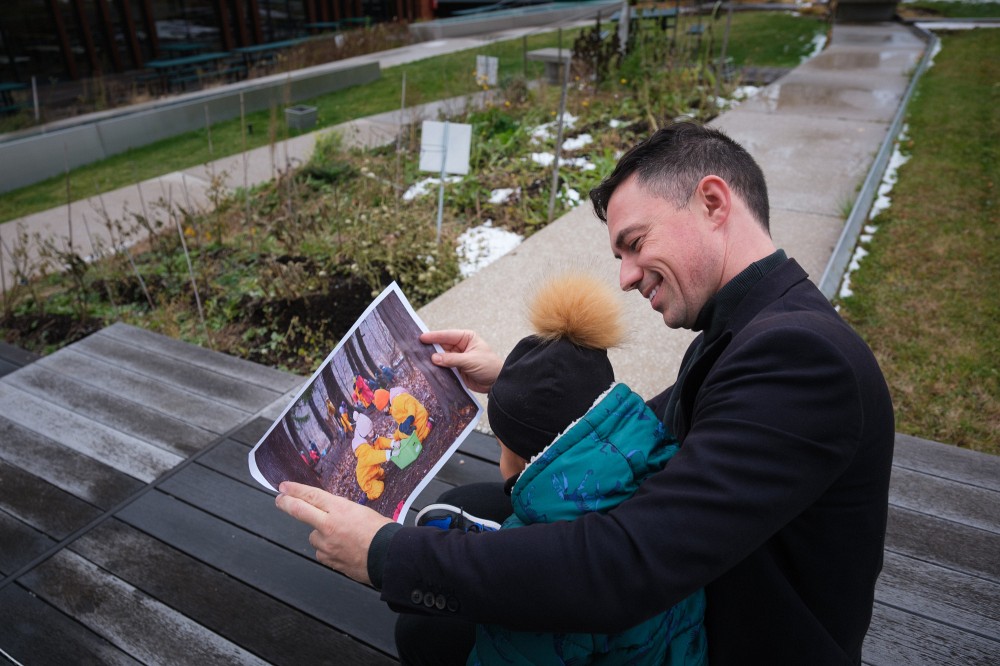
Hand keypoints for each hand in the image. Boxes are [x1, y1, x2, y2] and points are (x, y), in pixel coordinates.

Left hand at [275, 482, 391, 584]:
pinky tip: (342, 549)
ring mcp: (326, 544)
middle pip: (300, 511)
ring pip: (314, 536)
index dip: (295, 490)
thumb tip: (332, 512)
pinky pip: (322, 552)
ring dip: (320, 534)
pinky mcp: (328, 560)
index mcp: (340, 509)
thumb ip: (342, 511)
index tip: (284, 487)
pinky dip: (328, 550)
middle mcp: (329, 525)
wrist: (389, 557)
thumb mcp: (363, 512)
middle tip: (280, 499)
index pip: (311, 495)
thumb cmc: (383, 533)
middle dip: (286, 503)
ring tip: (341, 537)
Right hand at [420, 329, 503, 392]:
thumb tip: (434, 358)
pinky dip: (436, 369)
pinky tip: (427, 369)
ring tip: (418, 359)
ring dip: (432, 359)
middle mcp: (460, 346)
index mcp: (466, 338)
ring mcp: (457, 358)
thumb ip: (452, 359)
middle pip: (442, 345)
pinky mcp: (456, 369)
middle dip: (430, 348)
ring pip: (441, 357)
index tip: (422, 338)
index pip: (448, 335)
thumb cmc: (489, 367)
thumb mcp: (471, 361)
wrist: (497, 383)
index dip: (434, 336)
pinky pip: (443, 368)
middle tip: (415, 348)